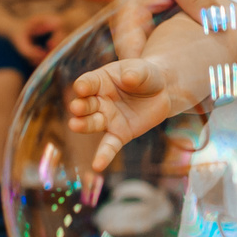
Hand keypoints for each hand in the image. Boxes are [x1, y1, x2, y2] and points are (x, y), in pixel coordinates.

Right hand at [67, 58, 185, 170]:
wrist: (160, 92)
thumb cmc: (145, 76)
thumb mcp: (142, 70)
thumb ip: (135, 73)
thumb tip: (129, 78)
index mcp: (100, 81)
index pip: (88, 82)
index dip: (84, 85)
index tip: (81, 87)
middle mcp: (99, 101)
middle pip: (86, 104)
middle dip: (81, 106)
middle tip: (76, 108)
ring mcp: (108, 119)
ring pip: (93, 123)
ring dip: (84, 125)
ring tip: (75, 125)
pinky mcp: (119, 134)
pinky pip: (109, 146)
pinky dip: (103, 156)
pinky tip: (97, 166)